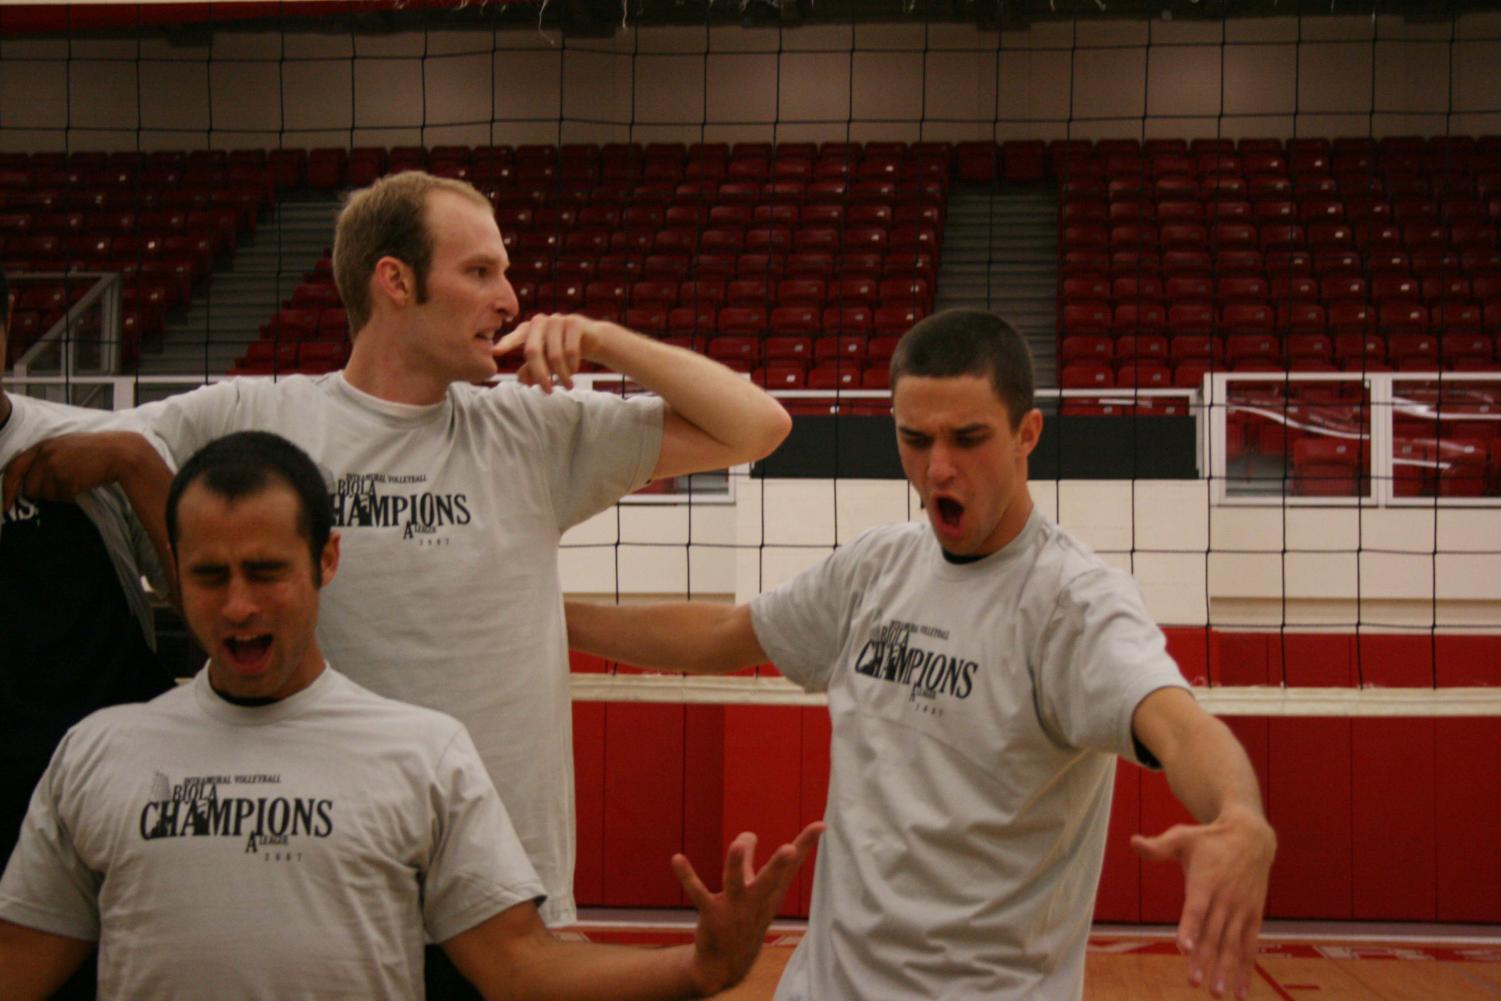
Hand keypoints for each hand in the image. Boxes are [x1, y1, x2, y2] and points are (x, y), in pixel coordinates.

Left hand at [2, 431, 140, 511]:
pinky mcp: (66, 478)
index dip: (8, 488)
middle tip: (60, 490)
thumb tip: (32, 482)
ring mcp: (55, 467)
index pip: (14, 468)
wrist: (118, 453)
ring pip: (46, 495)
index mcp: (42, 446)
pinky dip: (71, 497)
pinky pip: (62, 497)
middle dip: (43, 494)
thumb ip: (46, 458)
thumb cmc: (95, 451)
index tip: (7, 504)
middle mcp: (45, 455)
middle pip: (30, 488)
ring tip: (75, 483)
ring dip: (59, 495)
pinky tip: (82, 486)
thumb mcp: (65, 447)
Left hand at [493, 313, 616, 392]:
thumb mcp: (547, 362)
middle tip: (547, 391)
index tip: (495, 352)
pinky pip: (570, 350)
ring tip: (567, 386)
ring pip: (554, 355)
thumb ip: (532, 369)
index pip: (516, 337)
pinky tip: (575, 372)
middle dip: (540, 374)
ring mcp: (557, 319)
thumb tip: (522, 381)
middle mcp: (541, 321)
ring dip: (561, 374)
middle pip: (533, 351)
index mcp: (530, 328)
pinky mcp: (574, 323)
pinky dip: (572, 366)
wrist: (594, 340)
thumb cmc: (564, 350)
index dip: (506, 343)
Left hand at [674, 821, 823, 995]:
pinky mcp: (711, 914)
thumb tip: (748, 834)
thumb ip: (751, 861)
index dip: (806, 845)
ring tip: (738, 843)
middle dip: (780, 865)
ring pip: (736, 882)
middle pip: (771, 879)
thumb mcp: (755, 893)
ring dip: (737, 863)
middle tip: (788, 849)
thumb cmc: (745, 920)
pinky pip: (698, 893)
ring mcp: (734, 908)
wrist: (727, 965)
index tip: (820, 825)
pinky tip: (677, 859)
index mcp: (771, 893)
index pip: (792, 866)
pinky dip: (687, 876)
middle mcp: (756, 900)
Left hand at [1132, 808, 1275, 999]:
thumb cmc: (1209, 839)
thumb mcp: (1182, 837)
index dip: (1189, 928)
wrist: (1251, 838)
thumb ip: (1158, 846)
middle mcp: (1225, 899)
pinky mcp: (1254, 917)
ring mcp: (1241, 910)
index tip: (1182, 948)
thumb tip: (1132, 841)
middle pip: (1213, 933)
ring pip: (1232, 944)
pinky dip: (1246, 969)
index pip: (1195, 908)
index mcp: (1205, 882)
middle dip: (1204, 958)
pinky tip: (1240, 993)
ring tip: (1215, 992)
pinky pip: (1250, 946)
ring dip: (1225, 969)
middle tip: (1194, 982)